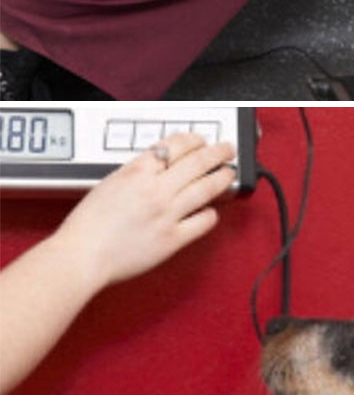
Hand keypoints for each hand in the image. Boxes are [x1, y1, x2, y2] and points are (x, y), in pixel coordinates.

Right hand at [49, 133, 235, 295]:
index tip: (201, 140)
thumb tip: (158, 167)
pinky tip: (211, 210)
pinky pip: (203, 221)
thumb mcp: (110, 183)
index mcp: (137, 171)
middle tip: (227, 149)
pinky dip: (211, 213)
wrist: (82, 255)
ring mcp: (166, 214)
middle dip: (218, 152)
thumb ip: (137, 173)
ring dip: (222, 177)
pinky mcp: (172, 239)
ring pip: (206, 188)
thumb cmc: (88, 224)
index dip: (194, 140)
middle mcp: (155, 189)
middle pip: (197, 162)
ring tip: (229, 173)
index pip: (175, 145)